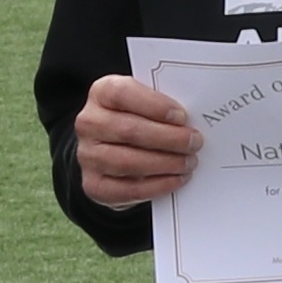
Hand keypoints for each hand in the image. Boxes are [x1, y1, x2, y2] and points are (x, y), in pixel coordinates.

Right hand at [72, 70, 203, 208]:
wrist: (110, 150)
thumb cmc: (135, 120)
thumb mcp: (143, 103)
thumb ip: (160, 105)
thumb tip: (190, 121)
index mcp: (101, 93)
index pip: (123, 94)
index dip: (154, 105)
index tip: (181, 116)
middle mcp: (89, 123)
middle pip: (129, 130)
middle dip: (168, 138)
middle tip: (194, 143)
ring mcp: (87, 156)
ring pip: (128, 161)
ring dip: (165, 163)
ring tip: (188, 163)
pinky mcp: (94, 185)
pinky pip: (128, 189)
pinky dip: (157, 185)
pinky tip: (176, 179)